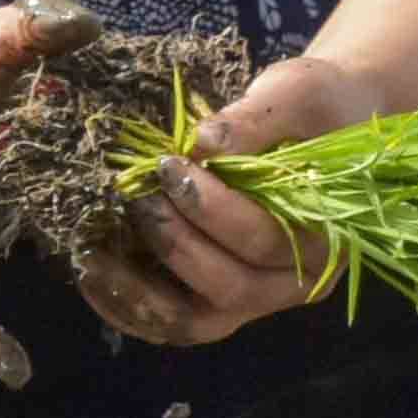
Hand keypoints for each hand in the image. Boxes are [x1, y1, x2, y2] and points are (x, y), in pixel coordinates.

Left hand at [99, 53, 363, 349]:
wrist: (323, 125)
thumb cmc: (317, 107)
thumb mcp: (295, 95)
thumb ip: (255, 121)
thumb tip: (202, 144)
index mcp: (325, 236)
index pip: (262, 239)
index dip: (210, 209)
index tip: (168, 165)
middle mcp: (296, 281)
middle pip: (230, 287)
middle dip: (174, 243)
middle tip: (136, 198)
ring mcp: (258, 296)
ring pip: (198, 321)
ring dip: (141, 294)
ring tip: (93, 256)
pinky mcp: (223, 297)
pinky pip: (175, 321)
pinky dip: (131, 306)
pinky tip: (92, 274)